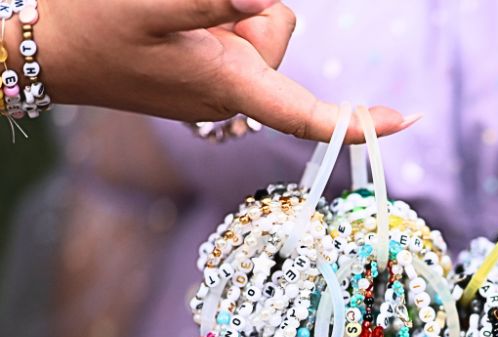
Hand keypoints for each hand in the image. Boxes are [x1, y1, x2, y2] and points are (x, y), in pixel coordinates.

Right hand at [5, 0, 414, 140]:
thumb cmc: (93, 30)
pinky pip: (237, 33)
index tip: (407, 119)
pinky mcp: (208, 72)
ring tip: (173, 19)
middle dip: (252, 11)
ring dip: (232, 12)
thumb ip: (214, 1)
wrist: (47, 50)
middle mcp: (234, 93)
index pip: (308, 114)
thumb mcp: (152, 4)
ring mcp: (221, 84)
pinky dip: (222, 19)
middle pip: (280, 34)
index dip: (359, 121)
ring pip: (260, 27)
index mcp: (230, 87)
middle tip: (189, 14)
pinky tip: (178, 25)